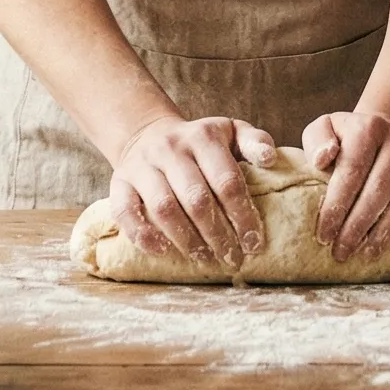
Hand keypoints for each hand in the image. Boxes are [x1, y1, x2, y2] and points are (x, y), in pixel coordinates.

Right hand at [107, 115, 278, 263]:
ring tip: (205, 258)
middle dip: (218, 235)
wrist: (147, 133)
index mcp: (203, 137)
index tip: (254, 243)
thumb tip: (270, 160)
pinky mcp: (119, 182)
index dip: (242, 216)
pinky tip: (163, 251)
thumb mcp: (230, 131)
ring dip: (187, 240)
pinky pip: (125, 212)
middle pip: (196, 199)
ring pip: (164, 208)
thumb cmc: (199, 143)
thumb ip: (255, 141)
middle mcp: (170, 149)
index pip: (227, 181)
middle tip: (232, 259)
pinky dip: (143, 235)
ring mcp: (142, 166)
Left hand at [304, 111, 389, 260]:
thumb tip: (323, 159)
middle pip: (380, 188)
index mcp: (369, 127)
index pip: (352, 170)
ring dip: (389, 228)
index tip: (324, 235)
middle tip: (343, 252)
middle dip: (359, 225)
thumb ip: (317, 140)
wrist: (385, 133)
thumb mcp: (325, 130)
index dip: (336, 206)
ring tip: (370, 251)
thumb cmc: (348, 141)